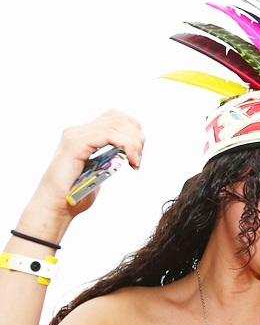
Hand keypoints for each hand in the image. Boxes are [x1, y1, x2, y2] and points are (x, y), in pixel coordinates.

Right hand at [19, 110, 144, 238]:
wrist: (56, 207)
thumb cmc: (75, 196)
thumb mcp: (99, 173)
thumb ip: (110, 160)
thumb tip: (129, 154)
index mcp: (84, 136)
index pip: (115, 118)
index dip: (133, 132)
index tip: (138, 155)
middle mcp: (78, 131)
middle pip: (118, 117)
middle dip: (136, 137)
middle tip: (138, 160)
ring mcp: (75, 135)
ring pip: (116, 123)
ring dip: (133, 143)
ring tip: (136, 162)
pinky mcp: (75, 143)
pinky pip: (108, 134)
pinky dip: (126, 145)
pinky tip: (131, 161)